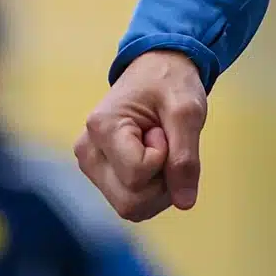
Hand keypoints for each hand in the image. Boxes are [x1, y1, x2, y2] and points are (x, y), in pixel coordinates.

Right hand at [75, 49, 207, 221]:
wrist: (158, 68)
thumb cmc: (170, 82)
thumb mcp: (188, 111)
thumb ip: (186, 157)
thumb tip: (185, 203)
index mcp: (101, 127)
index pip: (138, 174)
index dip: (164, 156)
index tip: (164, 128)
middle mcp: (87, 152)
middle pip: (130, 202)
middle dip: (163, 181)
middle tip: (166, 141)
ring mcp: (91, 166)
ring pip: (130, 208)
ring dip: (160, 187)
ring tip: (161, 148)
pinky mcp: (101, 174)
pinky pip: (131, 202)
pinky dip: (153, 189)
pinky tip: (155, 159)